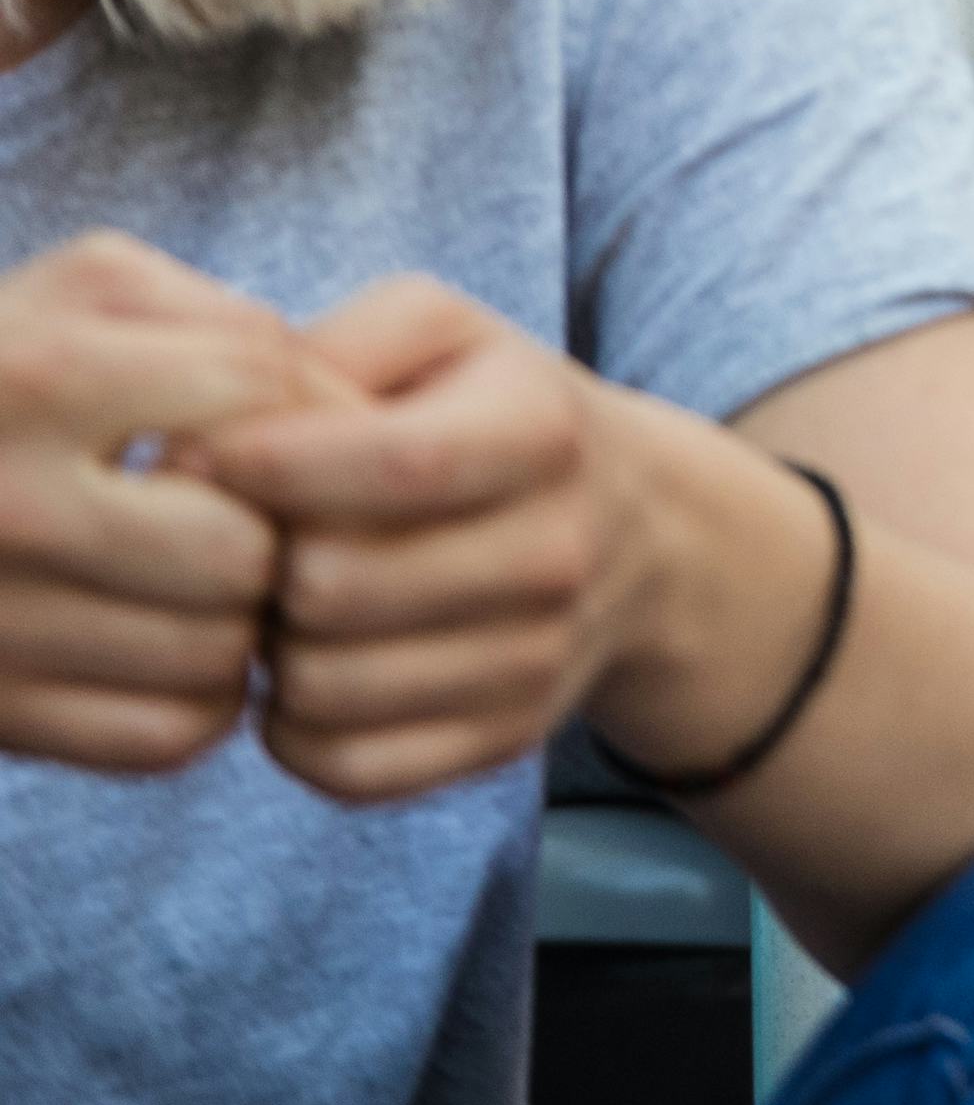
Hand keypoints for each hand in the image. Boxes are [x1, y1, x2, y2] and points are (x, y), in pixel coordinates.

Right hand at [0, 236, 311, 775]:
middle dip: (278, 534)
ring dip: (248, 624)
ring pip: (214, 653)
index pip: (253, 389)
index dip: (320, 412)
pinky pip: (163, 735)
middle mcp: (4, 504)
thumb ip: (214, 318)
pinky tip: (179, 647)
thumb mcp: (86, 292)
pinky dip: (200, 702)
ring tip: (222, 582)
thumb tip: (333, 412)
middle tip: (269, 522)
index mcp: (36, 375)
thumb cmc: (10, 369)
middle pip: (242, 550)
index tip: (321, 434)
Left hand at [180, 277, 648, 807]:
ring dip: (269, 650)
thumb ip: (321, 351)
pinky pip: (346, 769)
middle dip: (258, 564)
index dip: (270, 463)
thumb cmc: (492, 412)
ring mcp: (540, 656)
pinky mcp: (508, 738)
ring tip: (283, 604)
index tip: (202, 457)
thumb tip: (200, 450)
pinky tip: (313, 668)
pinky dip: (296, 731)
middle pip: (331, 588)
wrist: (641, 527)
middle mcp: (560, 548)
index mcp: (544, 429)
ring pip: (322, 689)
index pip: (392, 462)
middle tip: (247, 541)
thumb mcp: (436, 335)